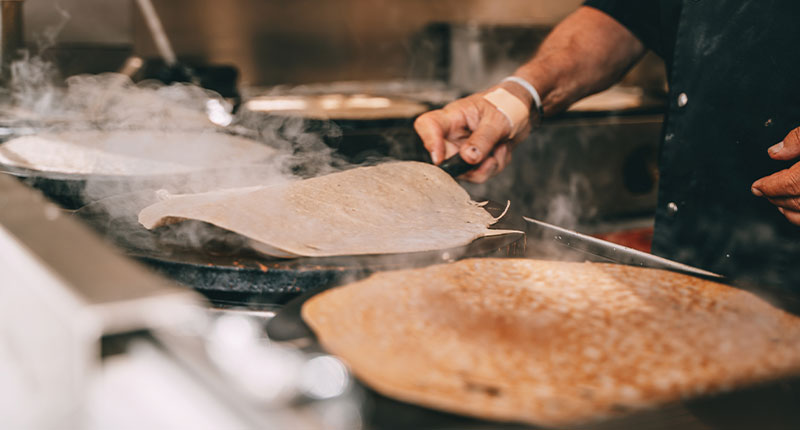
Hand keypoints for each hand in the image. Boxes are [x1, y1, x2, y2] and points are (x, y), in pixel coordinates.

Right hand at [414, 83, 532, 182]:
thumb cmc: (506, 106)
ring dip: (489, 165)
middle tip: (493, 155)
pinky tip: (502, 150)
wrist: (522, 113)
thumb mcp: (497, 120)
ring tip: (501, 147)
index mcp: (453, 116)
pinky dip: (494, 166)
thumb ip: (483, 139)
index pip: (427, 125)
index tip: (440, 158)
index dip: (429, 142)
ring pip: (465, 172)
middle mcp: (452, 134)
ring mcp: (460, 149)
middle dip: (472, 164)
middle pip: (445, 159)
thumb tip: (468, 158)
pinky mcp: (471, 161)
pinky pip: (478, 174)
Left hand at [751, 127, 799, 224]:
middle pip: (798, 202)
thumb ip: (798, 139)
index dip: (770, 186)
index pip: (790, 184)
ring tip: (778, 202)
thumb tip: (774, 152)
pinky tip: (798, 209)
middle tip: (764, 191)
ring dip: (792, 210)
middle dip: (777, 197)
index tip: (757, 187)